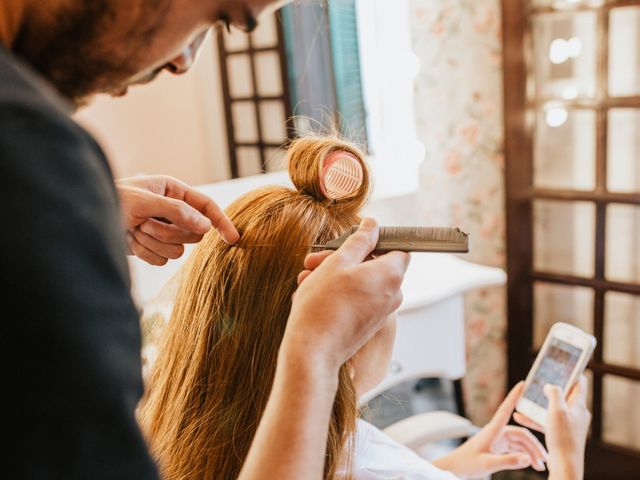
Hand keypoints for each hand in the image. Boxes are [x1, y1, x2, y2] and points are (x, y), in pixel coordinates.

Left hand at [116, 175, 238, 264]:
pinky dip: (145, 253)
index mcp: (174, 191)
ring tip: (133, 230)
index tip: (234, 239)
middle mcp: (172, 211)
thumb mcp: (144, 201)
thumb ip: (177, 211)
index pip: (206, 207)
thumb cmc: (112, 200)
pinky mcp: (153, 247)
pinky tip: (129, 241)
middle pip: (193, 232)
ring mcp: (163, 230)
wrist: (85, 220)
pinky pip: (162, 260)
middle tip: (144, 223)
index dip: (221, 222)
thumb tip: (205, 225)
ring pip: (178, 249)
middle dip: (169, 232)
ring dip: (154, 242)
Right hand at [283, 218, 410, 370]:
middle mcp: (392, 295)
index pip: (397, 247)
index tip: (351, 240)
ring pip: (360, 282)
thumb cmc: (323, 305)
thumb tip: (372, 225)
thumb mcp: (338, 263)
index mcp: (391, 275)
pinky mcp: (368, 325)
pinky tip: (312, 292)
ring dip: (335, 275)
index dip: (374, 241)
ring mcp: (381, 312)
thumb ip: (359, 241)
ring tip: (308, 277)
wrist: (313, 351)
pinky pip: (357, 300)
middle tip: (316, 260)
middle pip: (373, 265)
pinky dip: (338, 292)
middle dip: (343, 258)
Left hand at [433, 382, 547, 478]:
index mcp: (493, 430)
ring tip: (540, 466)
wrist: (455, 468)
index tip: (523, 383)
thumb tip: (528, 459)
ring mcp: (497, 439)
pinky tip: (531, 464)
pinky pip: (515, 448)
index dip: (515, 396)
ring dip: (530, 453)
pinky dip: (524, 455)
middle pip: (521, 434)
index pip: (506, 409)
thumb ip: (508, 461)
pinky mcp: (497, 447)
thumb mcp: (488, 464)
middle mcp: (496, 432)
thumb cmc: (467, 464)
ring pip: (519, 442)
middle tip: (545, 460)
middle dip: (534, 446)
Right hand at [514, 376, 589, 479]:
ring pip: (552, 408)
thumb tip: (550, 385)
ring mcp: (568, 424)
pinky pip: (546, 420)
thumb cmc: (563, 438)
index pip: (579, 383)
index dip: (572, 372)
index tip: (563, 364)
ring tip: (526, 397)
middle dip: (550, 387)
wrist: (564, 465)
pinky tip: (520, 416)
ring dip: (539, 402)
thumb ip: (554, 393)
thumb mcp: (557, 410)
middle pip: (564, 394)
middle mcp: (575, 413)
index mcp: (578, 406)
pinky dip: (535, 417)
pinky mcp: (560, 433)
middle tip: (540, 378)